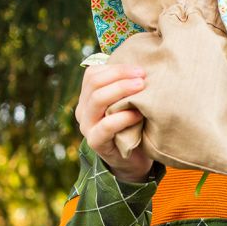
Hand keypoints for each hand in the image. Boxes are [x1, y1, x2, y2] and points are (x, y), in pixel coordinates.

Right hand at [75, 64, 153, 182]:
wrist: (133, 161)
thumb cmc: (133, 127)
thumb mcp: (128, 103)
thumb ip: (126, 87)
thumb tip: (141, 64)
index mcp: (88, 97)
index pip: (93, 73)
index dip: (116, 68)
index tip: (140, 69)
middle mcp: (83, 110)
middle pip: (95, 83)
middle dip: (120, 76)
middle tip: (143, 77)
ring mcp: (86, 127)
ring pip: (97, 100)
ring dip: (121, 90)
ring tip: (142, 88)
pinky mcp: (95, 142)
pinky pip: (106, 126)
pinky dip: (124, 117)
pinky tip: (139, 114)